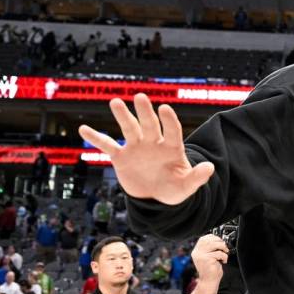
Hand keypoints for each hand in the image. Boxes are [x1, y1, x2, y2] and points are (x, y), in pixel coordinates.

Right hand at [79, 93, 213, 204]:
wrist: (155, 196)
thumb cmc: (173, 188)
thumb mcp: (186, 186)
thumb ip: (196, 178)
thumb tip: (210, 168)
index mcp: (171, 147)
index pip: (172, 131)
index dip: (169, 120)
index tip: (165, 108)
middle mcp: (153, 142)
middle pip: (149, 124)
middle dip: (145, 112)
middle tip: (140, 97)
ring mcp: (136, 147)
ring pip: (129, 128)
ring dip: (122, 116)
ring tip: (116, 102)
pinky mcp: (121, 156)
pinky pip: (107, 145)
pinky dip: (96, 138)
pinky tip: (83, 129)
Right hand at [191, 234, 228, 284]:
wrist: (209, 281)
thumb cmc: (210, 270)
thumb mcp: (208, 257)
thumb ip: (210, 249)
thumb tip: (219, 241)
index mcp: (196, 251)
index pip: (203, 238)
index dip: (213, 238)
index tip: (220, 241)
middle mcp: (197, 252)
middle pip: (209, 240)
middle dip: (220, 242)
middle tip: (224, 248)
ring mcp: (201, 256)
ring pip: (215, 244)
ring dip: (223, 248)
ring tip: (224, 254)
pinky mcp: (207, 260)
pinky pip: (219, 253)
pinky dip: (224, 257)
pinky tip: (223, 261)